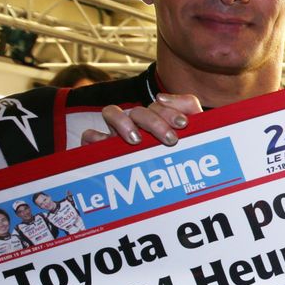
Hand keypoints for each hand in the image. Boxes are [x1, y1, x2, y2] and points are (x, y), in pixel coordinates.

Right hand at [80, 93, 202, 146]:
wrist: (181, 188)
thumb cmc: (184, 158)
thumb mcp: (195, 132)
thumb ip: (188, 106)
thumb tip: (159, 96)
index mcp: (157, 119)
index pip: (158, 105)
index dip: (169, 111)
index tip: (183, 124)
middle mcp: (136, 124)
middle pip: (138, 110)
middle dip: (154, 122)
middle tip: (170, 140)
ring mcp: (117, 135)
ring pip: (111, 112)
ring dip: (123, 122)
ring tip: (137, 140)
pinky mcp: (101, 149)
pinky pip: (90, 136)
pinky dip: (95, 137)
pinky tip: (108, 145)